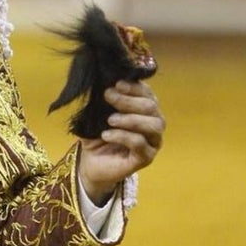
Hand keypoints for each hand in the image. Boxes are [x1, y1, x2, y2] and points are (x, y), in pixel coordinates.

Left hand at [78, 80, 164, 204]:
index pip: (147, 93)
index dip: (134, 86)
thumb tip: (104, 84)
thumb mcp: (97, 113)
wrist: (91, 162)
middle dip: (129, 100)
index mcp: (145, 109)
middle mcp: (153, 123)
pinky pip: (140, 144)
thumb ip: (103, 99)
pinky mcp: (146, 158)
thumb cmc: (97, 134)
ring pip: (153, 125)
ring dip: (130, 119)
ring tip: (110, 119)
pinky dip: (123, 136)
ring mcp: (152, 141)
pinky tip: (107, 134)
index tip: (116, 83)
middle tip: (109, 96)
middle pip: (151, 107)